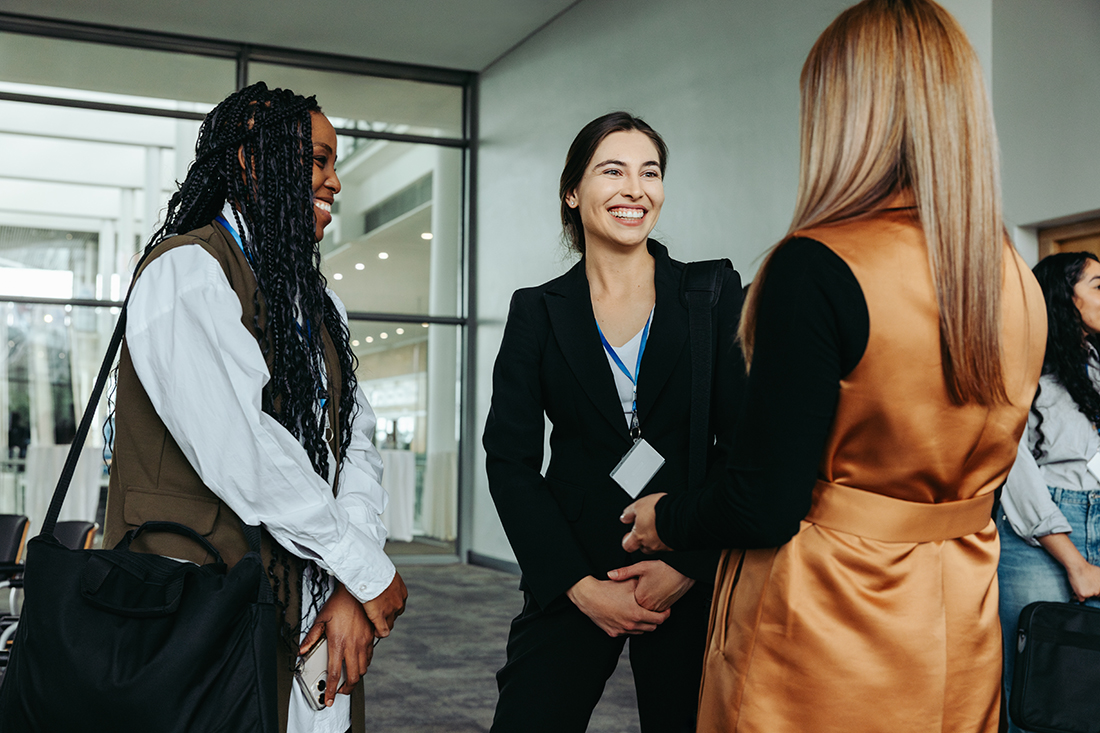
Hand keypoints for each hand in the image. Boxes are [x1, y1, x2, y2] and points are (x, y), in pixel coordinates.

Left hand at [299, 583, 375, 706]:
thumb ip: (312, 638)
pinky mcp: (371, 637)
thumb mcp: (321, 619)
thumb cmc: (339, 603)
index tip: (328, 699)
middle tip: (339, 692)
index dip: (330, 690)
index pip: (334, 674)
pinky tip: (357, 662)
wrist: (357, 591)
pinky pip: (369, 657)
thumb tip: (301, 651)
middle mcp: (353, 646)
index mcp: (338, 643)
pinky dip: (364, 665)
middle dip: (346, 689)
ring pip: (363, 669)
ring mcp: (364, 642)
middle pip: (353, 677)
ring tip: (348, 678)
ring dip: (355, 677)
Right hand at [362, 570, 407, 637]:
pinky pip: (383, 631)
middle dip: (387, 616)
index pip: (398, 605)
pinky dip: (379, 633)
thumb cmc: (374, 568)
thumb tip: (377, 578)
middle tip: (377, 615)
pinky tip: (374, 632)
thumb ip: (384, 580)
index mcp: (401, 591)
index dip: (390, 608)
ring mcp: (391, 610)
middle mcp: (399, 602)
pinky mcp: (380, 616)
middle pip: (395, 615)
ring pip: (390, 623)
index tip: (383, 608)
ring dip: (383, 624)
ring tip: (375, 624)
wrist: (370, 571)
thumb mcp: (384, 573)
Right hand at [565, 575, 669, 636]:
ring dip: (643, 624)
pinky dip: (630, 627)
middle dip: (655, 620)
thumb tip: (653, 585)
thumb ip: (643, 586)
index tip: (666, 610)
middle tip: (655, 612)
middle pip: (652, 628)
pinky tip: (627, 617)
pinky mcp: (613, 633)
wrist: (588, 596)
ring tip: (641, 614)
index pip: (659, 620)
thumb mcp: (629, 583)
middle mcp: (630, 625)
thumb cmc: (608, 588)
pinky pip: (627, 633)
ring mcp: (621, 631)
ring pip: (640, 632)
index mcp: (636, 614)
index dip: (665, 614)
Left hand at [607, 560, 694, 611]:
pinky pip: (655, 611)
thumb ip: (624, 573)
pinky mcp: (666, 608)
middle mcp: (649, 607)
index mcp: (640, 598)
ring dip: (643, 606)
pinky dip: (652, 605)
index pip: (627, 605)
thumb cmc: (663, 568)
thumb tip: (610, 575)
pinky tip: (652, 594)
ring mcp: (658, 609)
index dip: (624, 598)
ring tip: (643, 593)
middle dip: (632, 604)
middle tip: (633, 594)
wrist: (683, 571)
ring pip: (646, 611)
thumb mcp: (641, 567)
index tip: (622, 593)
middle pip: (636, 610)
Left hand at [621, 493, 670, 553]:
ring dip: (656, 539)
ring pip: (656, 546)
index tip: (629, 534)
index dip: (627, 540)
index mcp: (639, 536)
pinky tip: (668, 527)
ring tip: (658, 526)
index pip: (627, 546)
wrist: (682, 514)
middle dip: (643, 540)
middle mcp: (650, 544)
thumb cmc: (660, 510)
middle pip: (643, 548)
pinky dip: (667, 538)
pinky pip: (668, 544)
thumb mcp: (639, 505)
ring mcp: (663, 546)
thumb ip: (629, 513)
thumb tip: (624, 518)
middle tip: (646, 528)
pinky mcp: (674, 545)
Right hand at [1038, 532, 1099, 601]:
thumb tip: (1098, 583)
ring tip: (1080, 584)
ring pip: (1088, 597)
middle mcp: (1099, 591)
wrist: (1077, 566)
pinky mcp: (1083, 594)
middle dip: (1090, 591)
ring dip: (1084, 593)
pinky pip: (1081, 600)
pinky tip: (1076, 589)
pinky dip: (1078, 596)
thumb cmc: (1087, 568)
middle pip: (1095, 595)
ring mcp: (1091, 593)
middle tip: (1085, 584)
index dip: (1096, 590)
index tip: (1091, 587)